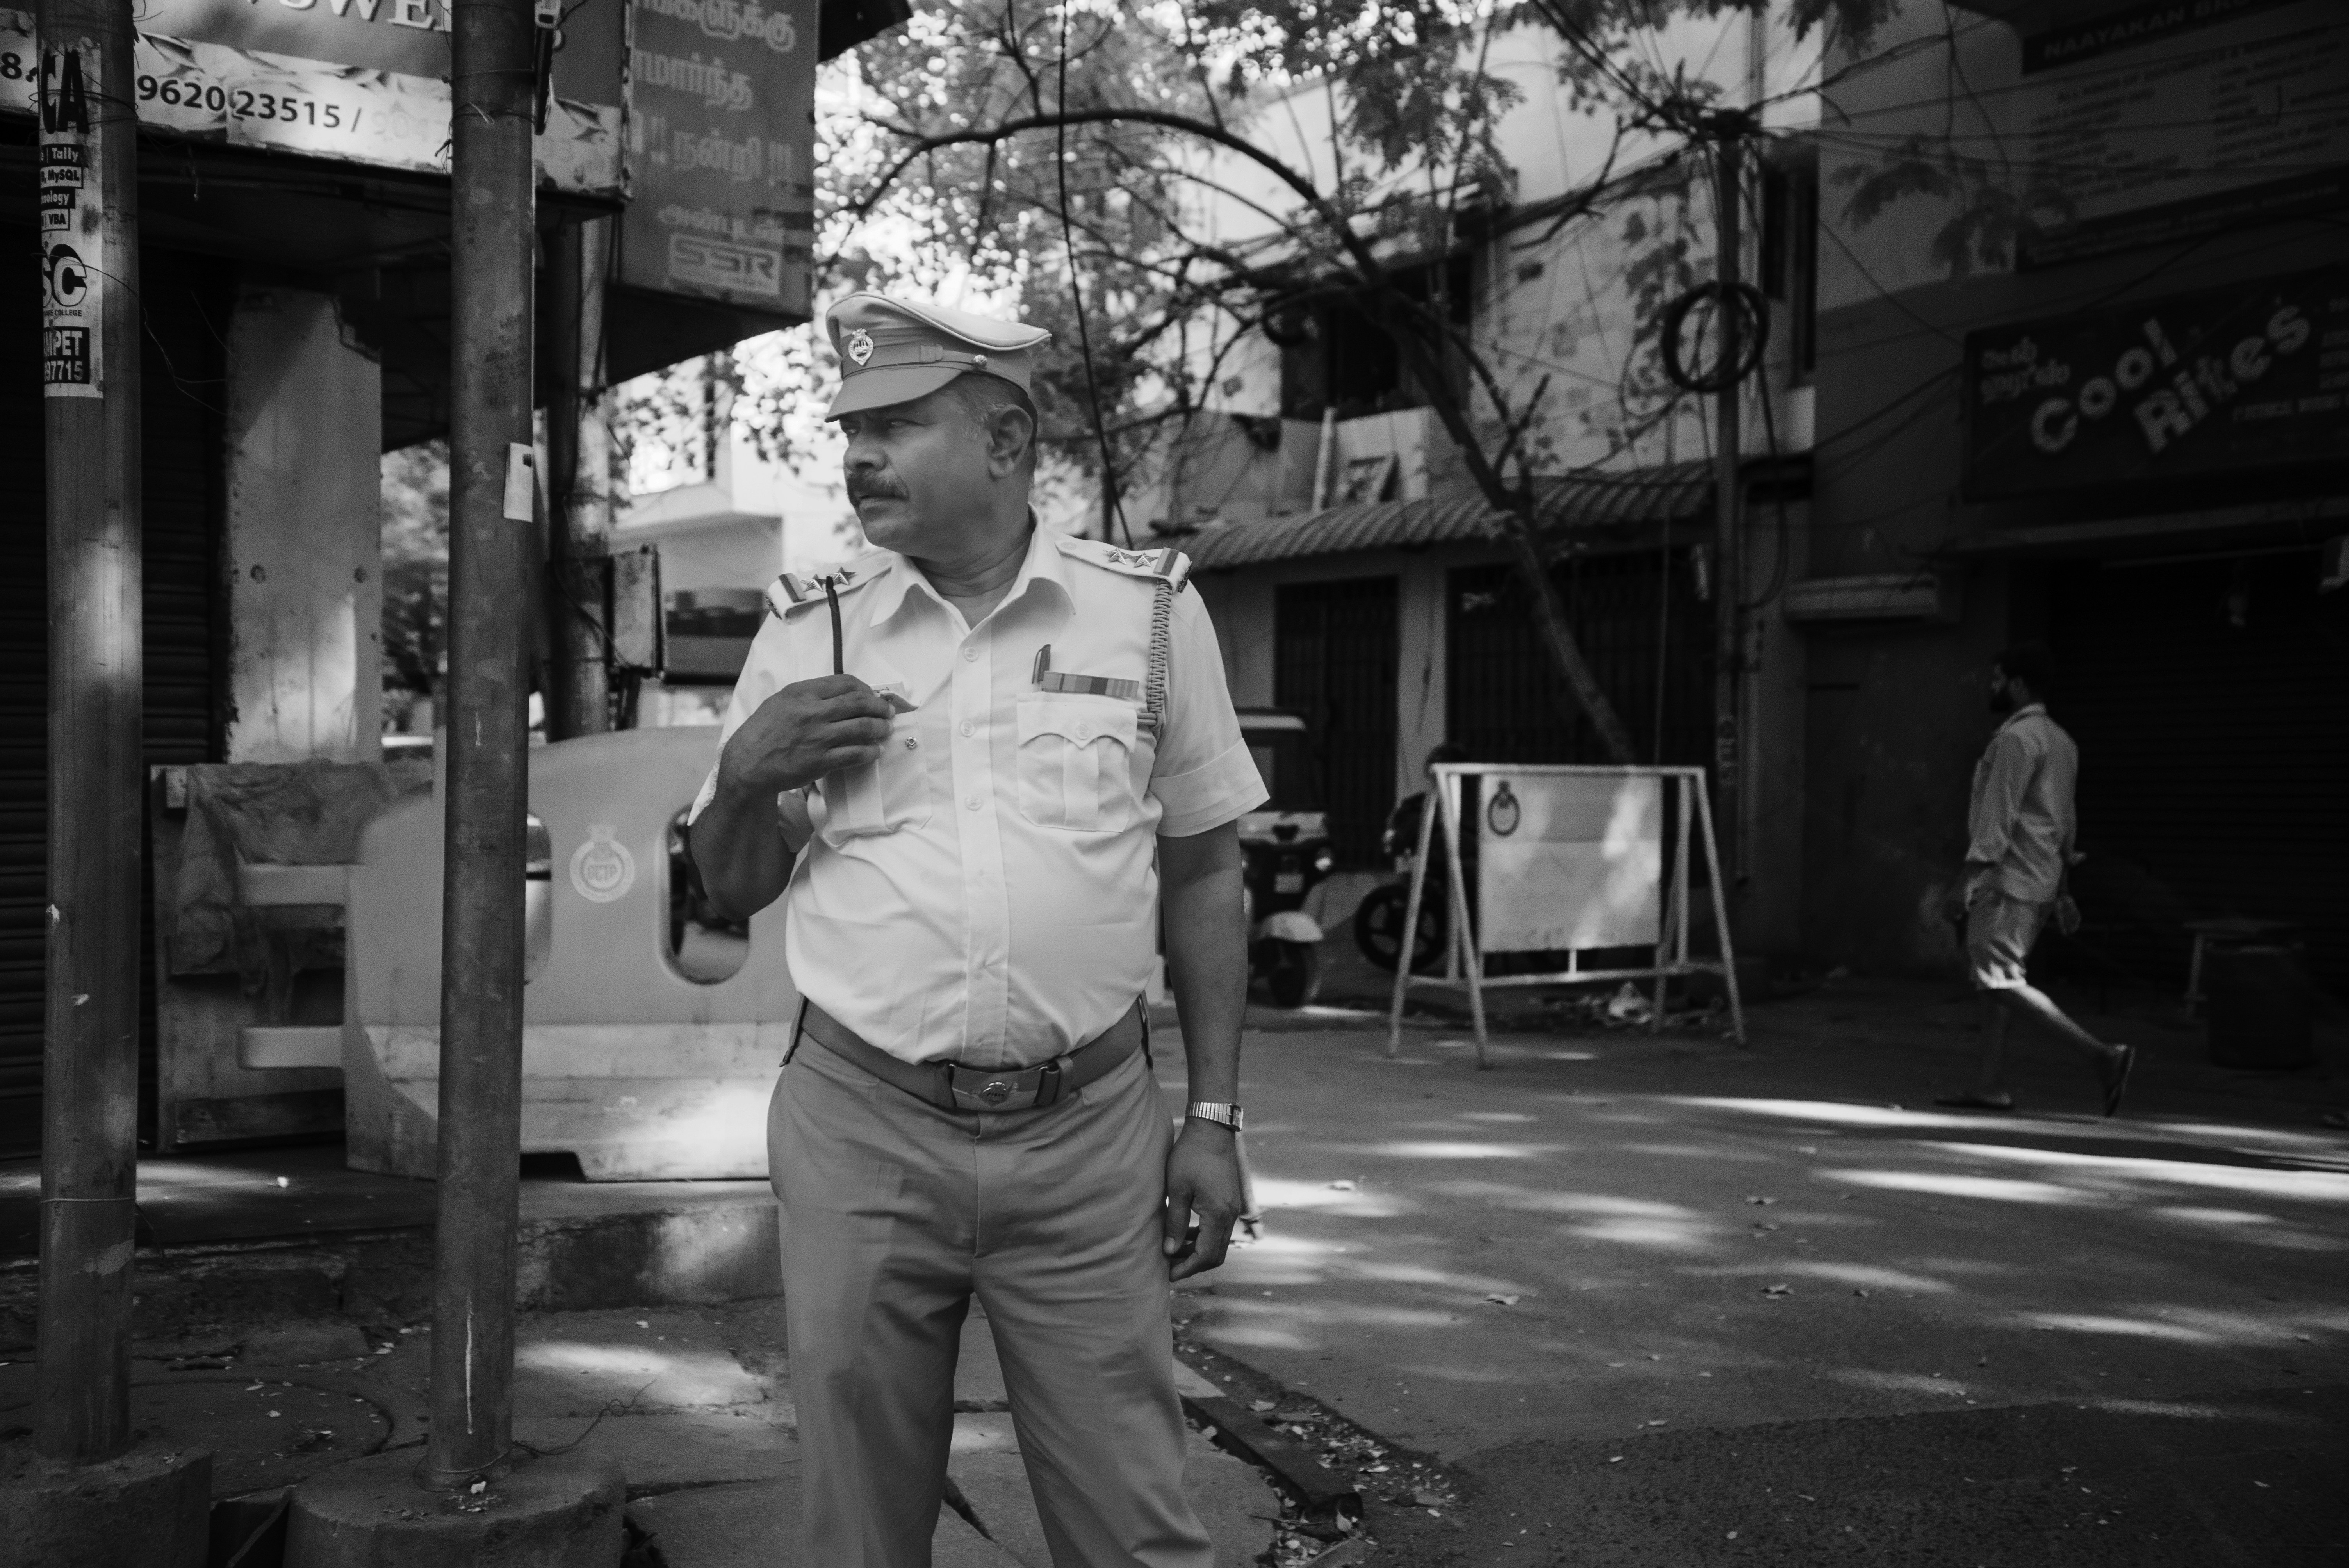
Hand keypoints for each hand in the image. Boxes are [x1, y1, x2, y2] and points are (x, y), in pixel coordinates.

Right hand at [718, 674, 893, 797]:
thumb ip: (809, 695)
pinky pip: (855, 754)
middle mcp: (811, 712)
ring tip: (886, 730)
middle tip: (888, 712)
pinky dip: (870, 751)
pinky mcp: (820, 762)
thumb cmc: (762, 732)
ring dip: (880, 728)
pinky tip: (874, 750)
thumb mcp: (780, 701)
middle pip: (859, 703)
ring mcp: (817, 737)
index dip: (865, 688)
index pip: (845, 683)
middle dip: (880, 707)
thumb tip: (842, 694)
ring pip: (862, 727)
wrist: (746, 764)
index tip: (872, 695)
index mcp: (801, 692)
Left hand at [1163, 1122, 1243, 1280]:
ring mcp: (1233, 1208)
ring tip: (1174, 1250)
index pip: (1206, 1256)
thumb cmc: (1191, 1155)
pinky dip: (1204, 1236)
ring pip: (1218, 1242)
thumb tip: (1169, 1251)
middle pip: (1216, 1254)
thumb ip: (1175, 1222)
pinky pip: (1219, 1228)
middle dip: (1193, 1264)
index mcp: (1218, 1214)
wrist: (1212, 1129)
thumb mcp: (1177, 1189)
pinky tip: (1187, 1232)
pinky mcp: (1230, 1200)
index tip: (1168, 1274)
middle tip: (1170, 1266)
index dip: (1187, 1268)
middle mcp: (1230, 1215)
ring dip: (1198, 1250)